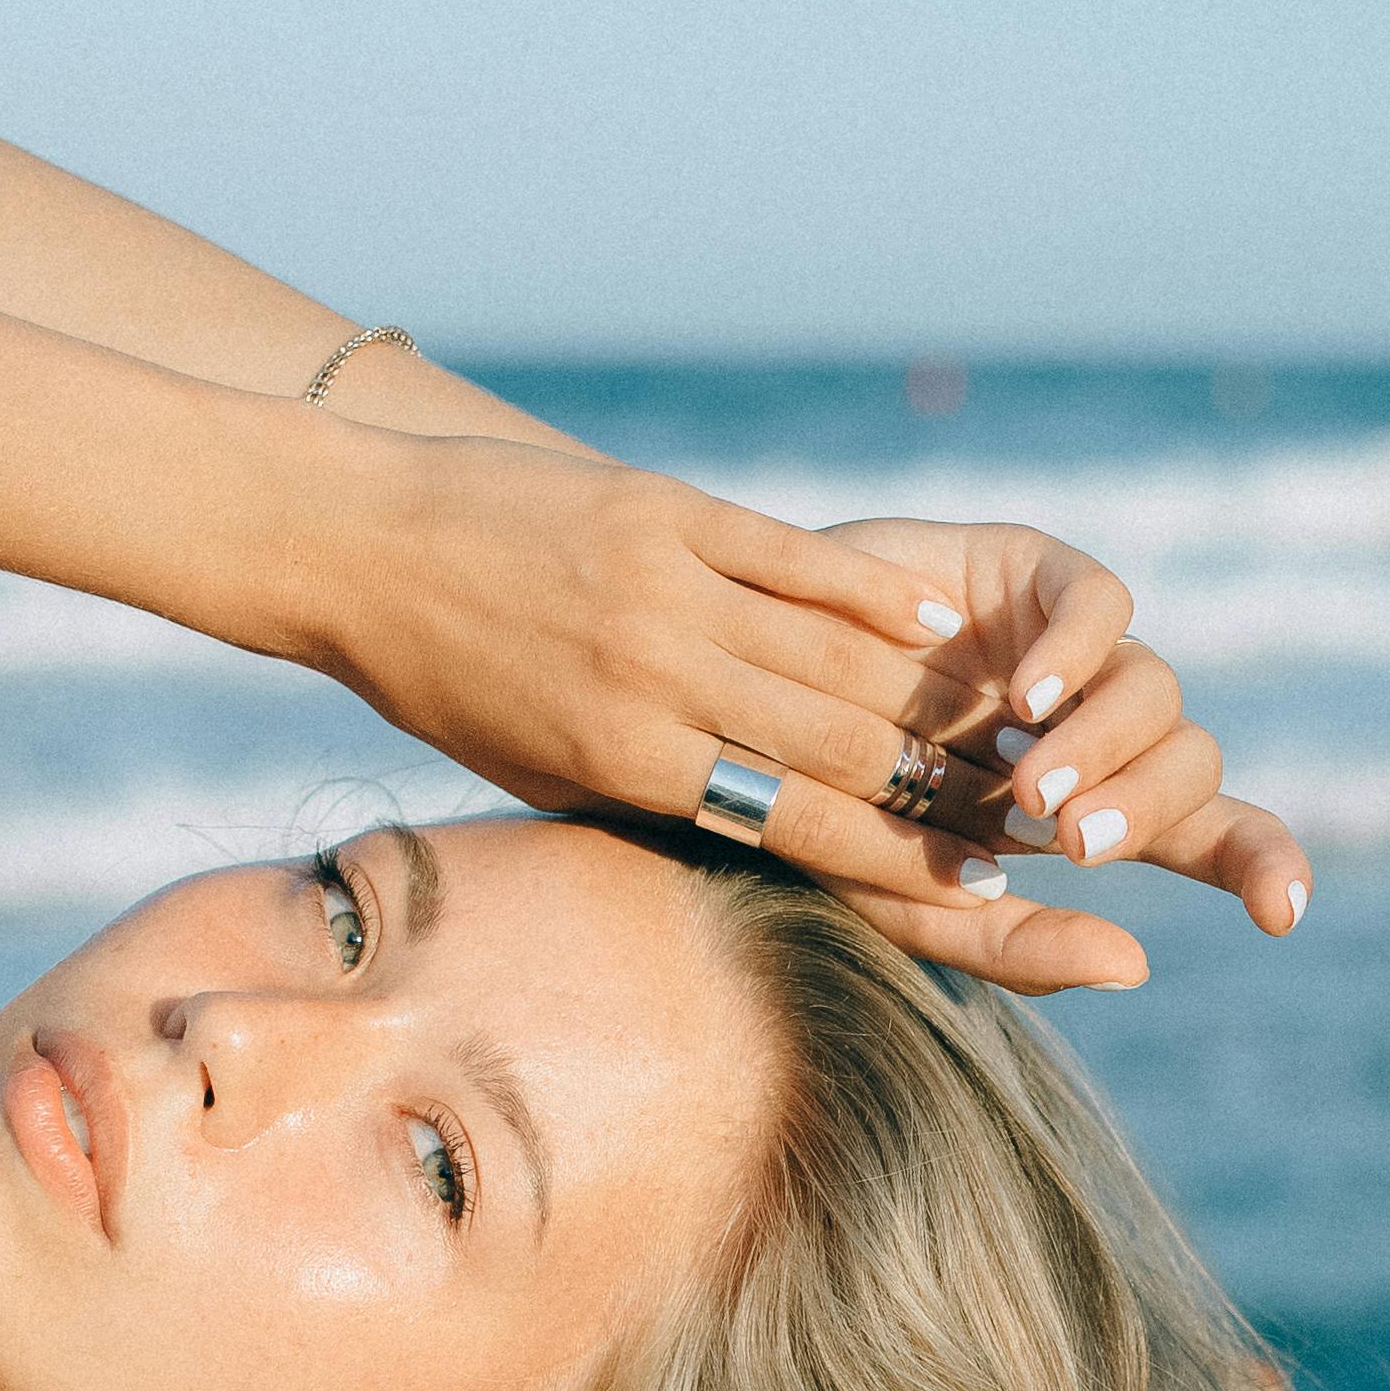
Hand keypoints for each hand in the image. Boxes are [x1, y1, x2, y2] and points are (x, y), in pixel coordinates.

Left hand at [278, 425, 1037, 891]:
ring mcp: (662, 585)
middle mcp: (654, 679)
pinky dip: (872, 595)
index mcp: (623, 764)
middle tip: (1035, 809)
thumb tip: (766, 842)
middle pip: (839, 745)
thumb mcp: (541, 772)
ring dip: (932, 700)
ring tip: (1012, 732)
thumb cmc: (445, 681)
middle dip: (946, 786)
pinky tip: (939, 625)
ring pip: (832, 656)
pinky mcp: (662, 508)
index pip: (795, 823)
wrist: (354, 543)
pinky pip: (794, 558)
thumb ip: (655, 798)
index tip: (983, 882)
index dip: (900, 857)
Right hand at [806, 516, 1311, 993]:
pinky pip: (1100, 604)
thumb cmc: (819, 814)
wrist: (728, 702)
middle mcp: (1097, 725)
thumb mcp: (912, 899)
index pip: (1212, 831)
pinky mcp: (1033, 570)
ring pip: (1155, 690)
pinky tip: (1024, 692)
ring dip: (1106, 745)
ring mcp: (1071, 647)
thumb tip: (1136, 963)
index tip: (1281, 914)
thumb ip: (1015, 946)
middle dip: (1146, 808)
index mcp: (1092, 810)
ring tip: (1029, 786)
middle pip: (1189, 762)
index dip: (1261, 860)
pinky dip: (1078, 650)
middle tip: (1072, 842)